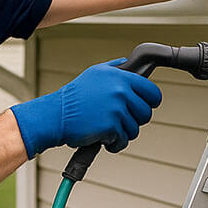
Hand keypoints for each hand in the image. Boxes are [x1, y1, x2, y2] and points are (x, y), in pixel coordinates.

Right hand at [10, 59, 162, 157]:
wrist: (55, 115)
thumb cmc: (74, 97)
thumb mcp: (95, 73)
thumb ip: (115, 67)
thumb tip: (129, 63)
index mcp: (120, 77)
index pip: (152, 92)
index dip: (151, 102)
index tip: (144, 107)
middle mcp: (120, 91)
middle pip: (146, 113)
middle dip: (135, 120)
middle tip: (119, 120)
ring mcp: (116, 109)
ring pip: (135, 129)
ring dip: (123, 133)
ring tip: (107, 128)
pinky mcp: (110, 126)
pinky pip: (123, 141)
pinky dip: (114, 143)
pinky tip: (103, 138)